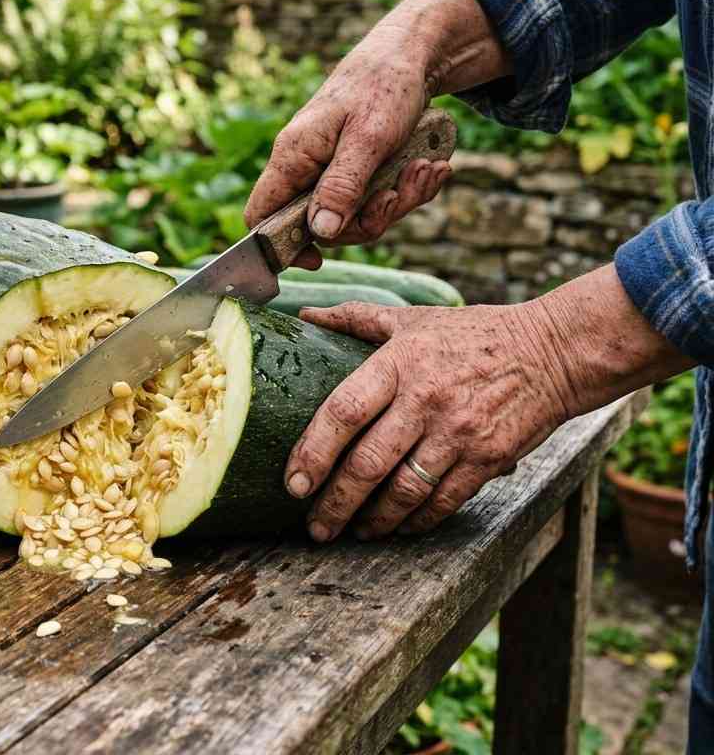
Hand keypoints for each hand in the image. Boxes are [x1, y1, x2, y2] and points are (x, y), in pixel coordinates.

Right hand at [244, 0, 511, 269]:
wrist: (413, 54)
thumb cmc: (384, 86)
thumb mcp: (368, 139)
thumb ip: (341, 187)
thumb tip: (320, 233)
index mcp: (293, 156)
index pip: (261, 215)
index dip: (281, 246)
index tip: (316, 259)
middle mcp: (306, 167)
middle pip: (322, 225)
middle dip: (369, 218)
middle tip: (400, 194)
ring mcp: (332, 169)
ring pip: (356, 215)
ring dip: (398, 200)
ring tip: (427, 169)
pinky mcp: (358, 169)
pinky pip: (377, 199)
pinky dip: (408, 188)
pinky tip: (431, 166)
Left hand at [286, 266, 693, 541]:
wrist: (554, 351)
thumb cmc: (474, 334)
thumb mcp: (413, 319)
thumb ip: (356, 319)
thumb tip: (305, 317)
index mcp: (399, 363)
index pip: (343, 412)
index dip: (313, 452)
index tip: (293, 483)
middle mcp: (425, 400)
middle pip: (368, 463)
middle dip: (335, 503)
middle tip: (315, 526)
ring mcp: (459, 433)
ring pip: (404, 491)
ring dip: (373, 520)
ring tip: (351, 531)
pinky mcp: (489, 458)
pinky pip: (443, 501)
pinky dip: (416, 521)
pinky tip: (397, 527)